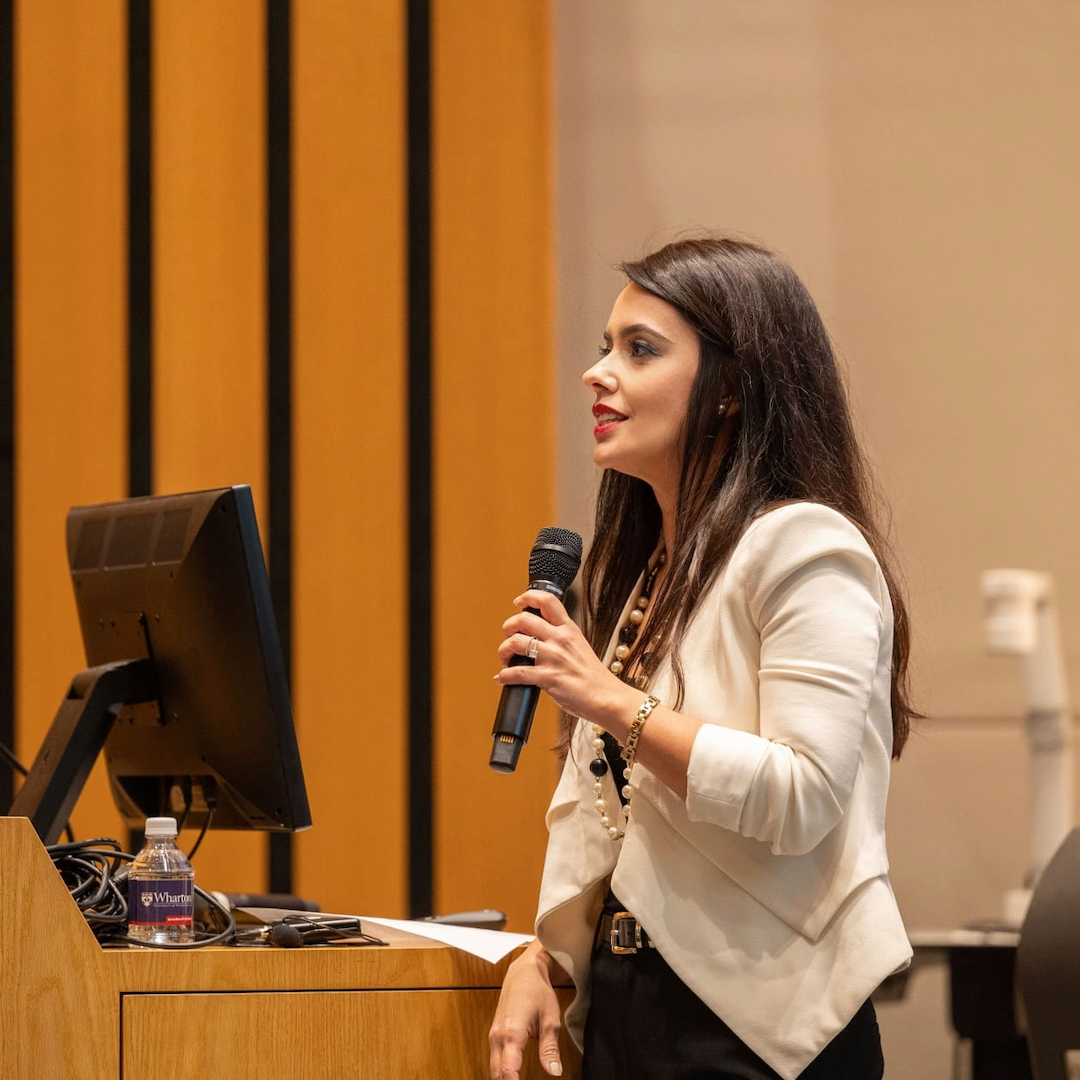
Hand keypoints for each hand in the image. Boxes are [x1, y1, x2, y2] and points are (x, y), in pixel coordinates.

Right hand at [489, 940, 563, 1078]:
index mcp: (512, 1033)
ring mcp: (493, 1035)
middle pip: (497, 1074)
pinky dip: (502, 1071)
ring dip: (504, 1079)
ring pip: (494, 1069)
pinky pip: (494, 1059)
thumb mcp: (550, 1020)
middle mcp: (498, 1036)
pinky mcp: (494, 1034)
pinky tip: (514, 1077)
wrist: (524, 971)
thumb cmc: (538, 991)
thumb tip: (554, 1072)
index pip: (508, 1072)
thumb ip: (550, 1049)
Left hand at [496, 589, 631, 727]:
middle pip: (523, 619)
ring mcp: (554, 658)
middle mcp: (560, 639)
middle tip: (509, 637)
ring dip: (503, 651)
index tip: (519, 603)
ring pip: (515, 643)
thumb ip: (562, 637)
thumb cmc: (593, 676)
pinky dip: (504, 675)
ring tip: (506, 659)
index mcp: (569, 629)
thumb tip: (540, 636)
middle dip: (508, 627)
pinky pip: (516, 673)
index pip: (547, 601)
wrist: (607, 697)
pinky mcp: (548, 678)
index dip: (528, 597)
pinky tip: (503, 678)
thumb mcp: (580, 646)